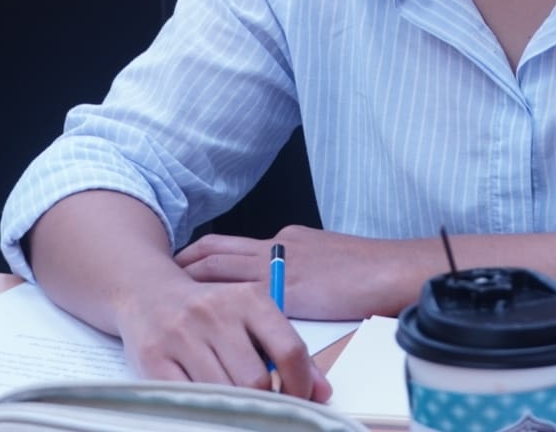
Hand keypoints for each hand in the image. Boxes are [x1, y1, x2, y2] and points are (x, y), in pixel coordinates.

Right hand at [111, 272, 330, 402]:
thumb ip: (287, 349)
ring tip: (239, 405)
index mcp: (248, 297)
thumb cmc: (210, 311)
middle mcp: (214, 312)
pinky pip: (190, 399)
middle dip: (266, 403)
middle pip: (255, 379)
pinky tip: (212, 404)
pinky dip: (206, 409)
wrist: (148, 292)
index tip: (300, 401)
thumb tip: (322, 393)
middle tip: (267, 409)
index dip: (301, 385)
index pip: (289, 349)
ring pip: (224, 393)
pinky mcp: (153, 358)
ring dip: (237, 408)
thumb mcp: (251, 315)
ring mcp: (181, 335)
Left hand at [175, 225, 428, 321]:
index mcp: (287, 241)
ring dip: (192, 279)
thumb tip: (290, 290)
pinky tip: (199, 315)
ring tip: (167, 292)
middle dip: (186, 262)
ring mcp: (279, 268)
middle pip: (217, 250)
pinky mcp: (287, 291)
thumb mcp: (330, 264)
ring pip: (219, 268)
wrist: (394, 270)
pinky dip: (217, 303)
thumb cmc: (373, 272)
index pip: (235, 245)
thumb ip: (304, 272)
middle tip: (160, 275)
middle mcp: (277, 248)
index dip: (205, 254)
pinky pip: (239, 297)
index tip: (184, 263)